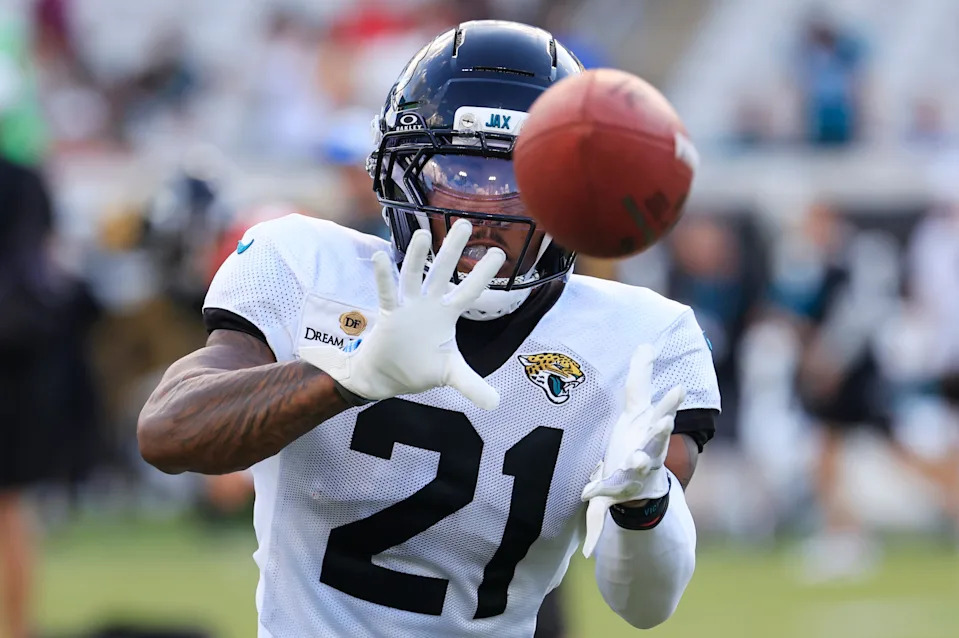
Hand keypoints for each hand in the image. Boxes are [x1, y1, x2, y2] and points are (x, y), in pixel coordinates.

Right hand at [299, 220, 505, 409]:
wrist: (385, 378)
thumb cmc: (419, 368)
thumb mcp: (451, 374)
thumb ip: (473, 385)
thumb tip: (497, 405)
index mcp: (447, 314)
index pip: (470, 291)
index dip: (483, 274)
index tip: (499, 252)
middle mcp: (429, 304)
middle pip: (443, 272)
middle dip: (453, 249)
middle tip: (465, 223)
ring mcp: (407, 307)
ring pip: (413, 276)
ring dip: (416, 256)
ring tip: (423, 233)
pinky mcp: (388, 315)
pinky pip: (387, 293)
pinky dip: (384, 276)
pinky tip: (381, 256)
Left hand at [581, 344, 685, 557]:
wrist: (640, 486)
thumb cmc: (639, 437)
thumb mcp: (638, 408)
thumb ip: (641, 378)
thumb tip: (646, 344)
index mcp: (652, 427)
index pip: (663, 411)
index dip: (670, 401)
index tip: (680, 389)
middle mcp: (651, 448)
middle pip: (659, 437)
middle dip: (662, 430)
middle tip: (666, 423)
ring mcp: (638, 469)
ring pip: (642, 464)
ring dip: (640, 461)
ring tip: (636, 460)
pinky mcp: (621, 487)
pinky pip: (608, 489)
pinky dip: (599, 490)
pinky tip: (587, 492)